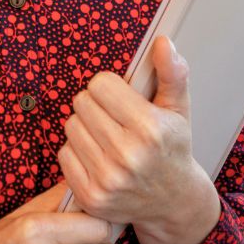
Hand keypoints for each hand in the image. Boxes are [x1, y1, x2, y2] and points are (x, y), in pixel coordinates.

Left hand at [59, 38, 219, 243]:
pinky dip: (78, 151)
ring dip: (85, 127)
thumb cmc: (173, 148)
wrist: (174, 201)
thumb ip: (172, 72)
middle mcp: (128, 155)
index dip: (110, 87)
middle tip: (114, 118)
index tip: (122, 99)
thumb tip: (161, 42)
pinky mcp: (91, 196)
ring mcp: (107, 179)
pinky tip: (98, 157)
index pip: (100, 84)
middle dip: (96, 105)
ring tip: (107, 137)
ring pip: (71, 126)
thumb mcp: (179, 108)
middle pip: (82, 103)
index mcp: (151, 128)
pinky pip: (64, 154)